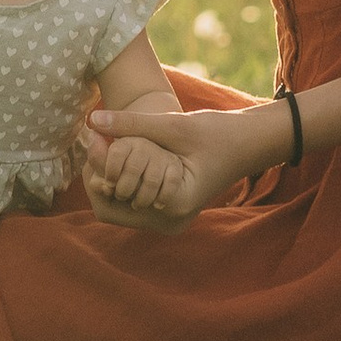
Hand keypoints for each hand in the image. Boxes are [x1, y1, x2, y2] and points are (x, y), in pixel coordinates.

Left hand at [79, 96, 290, 230]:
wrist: (248, 143)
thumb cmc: (216, 133)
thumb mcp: (172, 124)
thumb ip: (133, 123)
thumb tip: (92, 120)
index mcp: (174, 204)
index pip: (116, 200)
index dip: (99, 169)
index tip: (94, 139)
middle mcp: (171, 221)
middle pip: (115, 208)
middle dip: (102, 174)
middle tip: (96, 140)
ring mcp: (171, 218)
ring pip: (123, 204)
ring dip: (112, 176)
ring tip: (107, 145)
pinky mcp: (170, 208)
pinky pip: (136, 199)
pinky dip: (126, 179)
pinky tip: (123, 155)